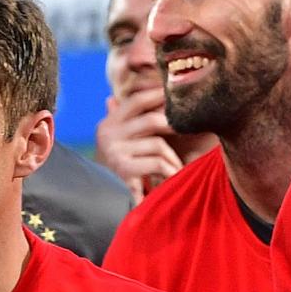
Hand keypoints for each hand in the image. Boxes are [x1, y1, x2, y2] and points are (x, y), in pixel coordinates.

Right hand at [93, 80, 184, 200]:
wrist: (101, 199)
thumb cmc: (119, 166)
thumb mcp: (119, 139)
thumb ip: (127, 116)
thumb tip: (137, 93)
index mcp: (110, 123)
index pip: (136, 100)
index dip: (158, 94)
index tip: (177, 93)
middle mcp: (109, 134)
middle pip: (151, 120)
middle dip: (173, 125)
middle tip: (189, 129)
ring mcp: (115, 152)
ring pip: (158, 145)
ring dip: (173, 158)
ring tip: (177, 167)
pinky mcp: (124, 170)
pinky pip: (157, 164)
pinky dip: (169, 171)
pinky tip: (173, 177)